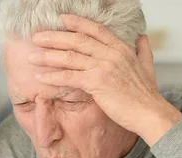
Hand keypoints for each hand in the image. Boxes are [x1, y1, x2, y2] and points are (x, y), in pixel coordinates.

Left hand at [29, 14, 181, 145]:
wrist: (149, 113)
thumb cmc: (147, 95)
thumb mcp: (148, 66)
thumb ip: (143, 50)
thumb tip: (142, 39)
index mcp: (121, 49)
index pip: (96, 30)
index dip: (78, 23)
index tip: (62, 19)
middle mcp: (111, 54)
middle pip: (78, 40)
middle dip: (55, 37)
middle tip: (37, 37)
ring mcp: (103, 67)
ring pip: (70, 57)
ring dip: (48, 56)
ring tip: (32, 56)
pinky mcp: (97, 83)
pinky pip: (69, 77)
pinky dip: (53, 76)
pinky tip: (41, 76)